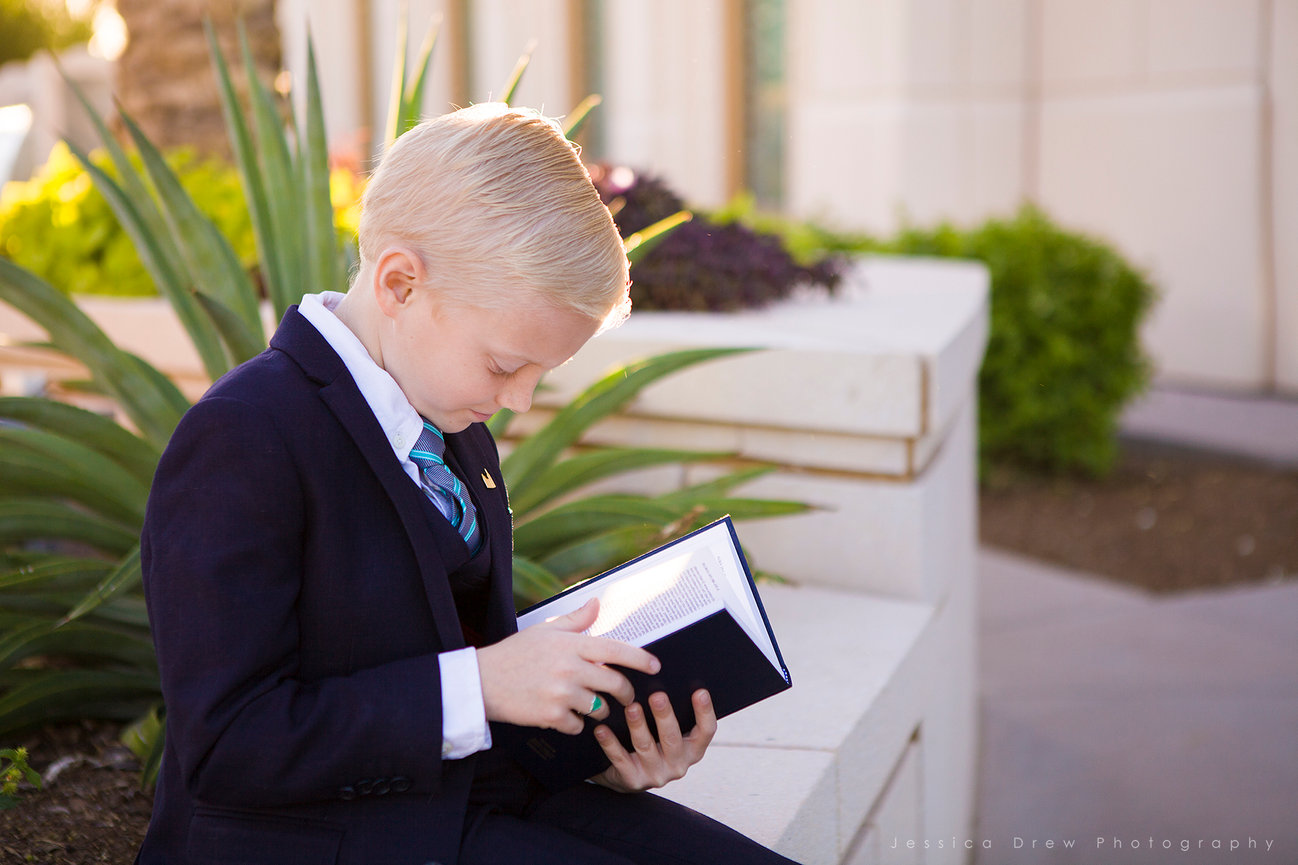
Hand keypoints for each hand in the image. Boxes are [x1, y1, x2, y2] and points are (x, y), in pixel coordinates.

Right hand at [476, 599, 660, 734]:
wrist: (482, 681)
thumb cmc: (515, 653)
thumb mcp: (545, 631)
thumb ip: (575, 620)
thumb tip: (597, 603)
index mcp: (571, 644)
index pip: (616, 650)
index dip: (640, 659)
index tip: (655, 666)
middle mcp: (570, 668)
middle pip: (615, 684)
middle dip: (625, 693)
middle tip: (627, 696)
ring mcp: (562, 693)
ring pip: (599, 708)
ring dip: (598, 709)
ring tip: (587, 704)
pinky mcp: (552, 716)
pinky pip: (579, 725)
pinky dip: (576, 724)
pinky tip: (564, 715)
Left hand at [591, 688, 715, 792]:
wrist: (627, 775)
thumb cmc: (652, 741)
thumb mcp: (666, 731)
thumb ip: (670, 712)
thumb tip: (663, 675)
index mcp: (692, 750)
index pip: (706, 732)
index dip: (705, 712)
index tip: (700, 691)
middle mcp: (678, 764)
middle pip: (673, 738)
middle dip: (665, 716)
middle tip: (657, 695)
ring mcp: (656, 775)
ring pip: (646, 747)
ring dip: (638, 725)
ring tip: (631, 707)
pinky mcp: (633, 780)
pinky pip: (620, 759)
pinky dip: (610, 743)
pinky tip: (602, 729)